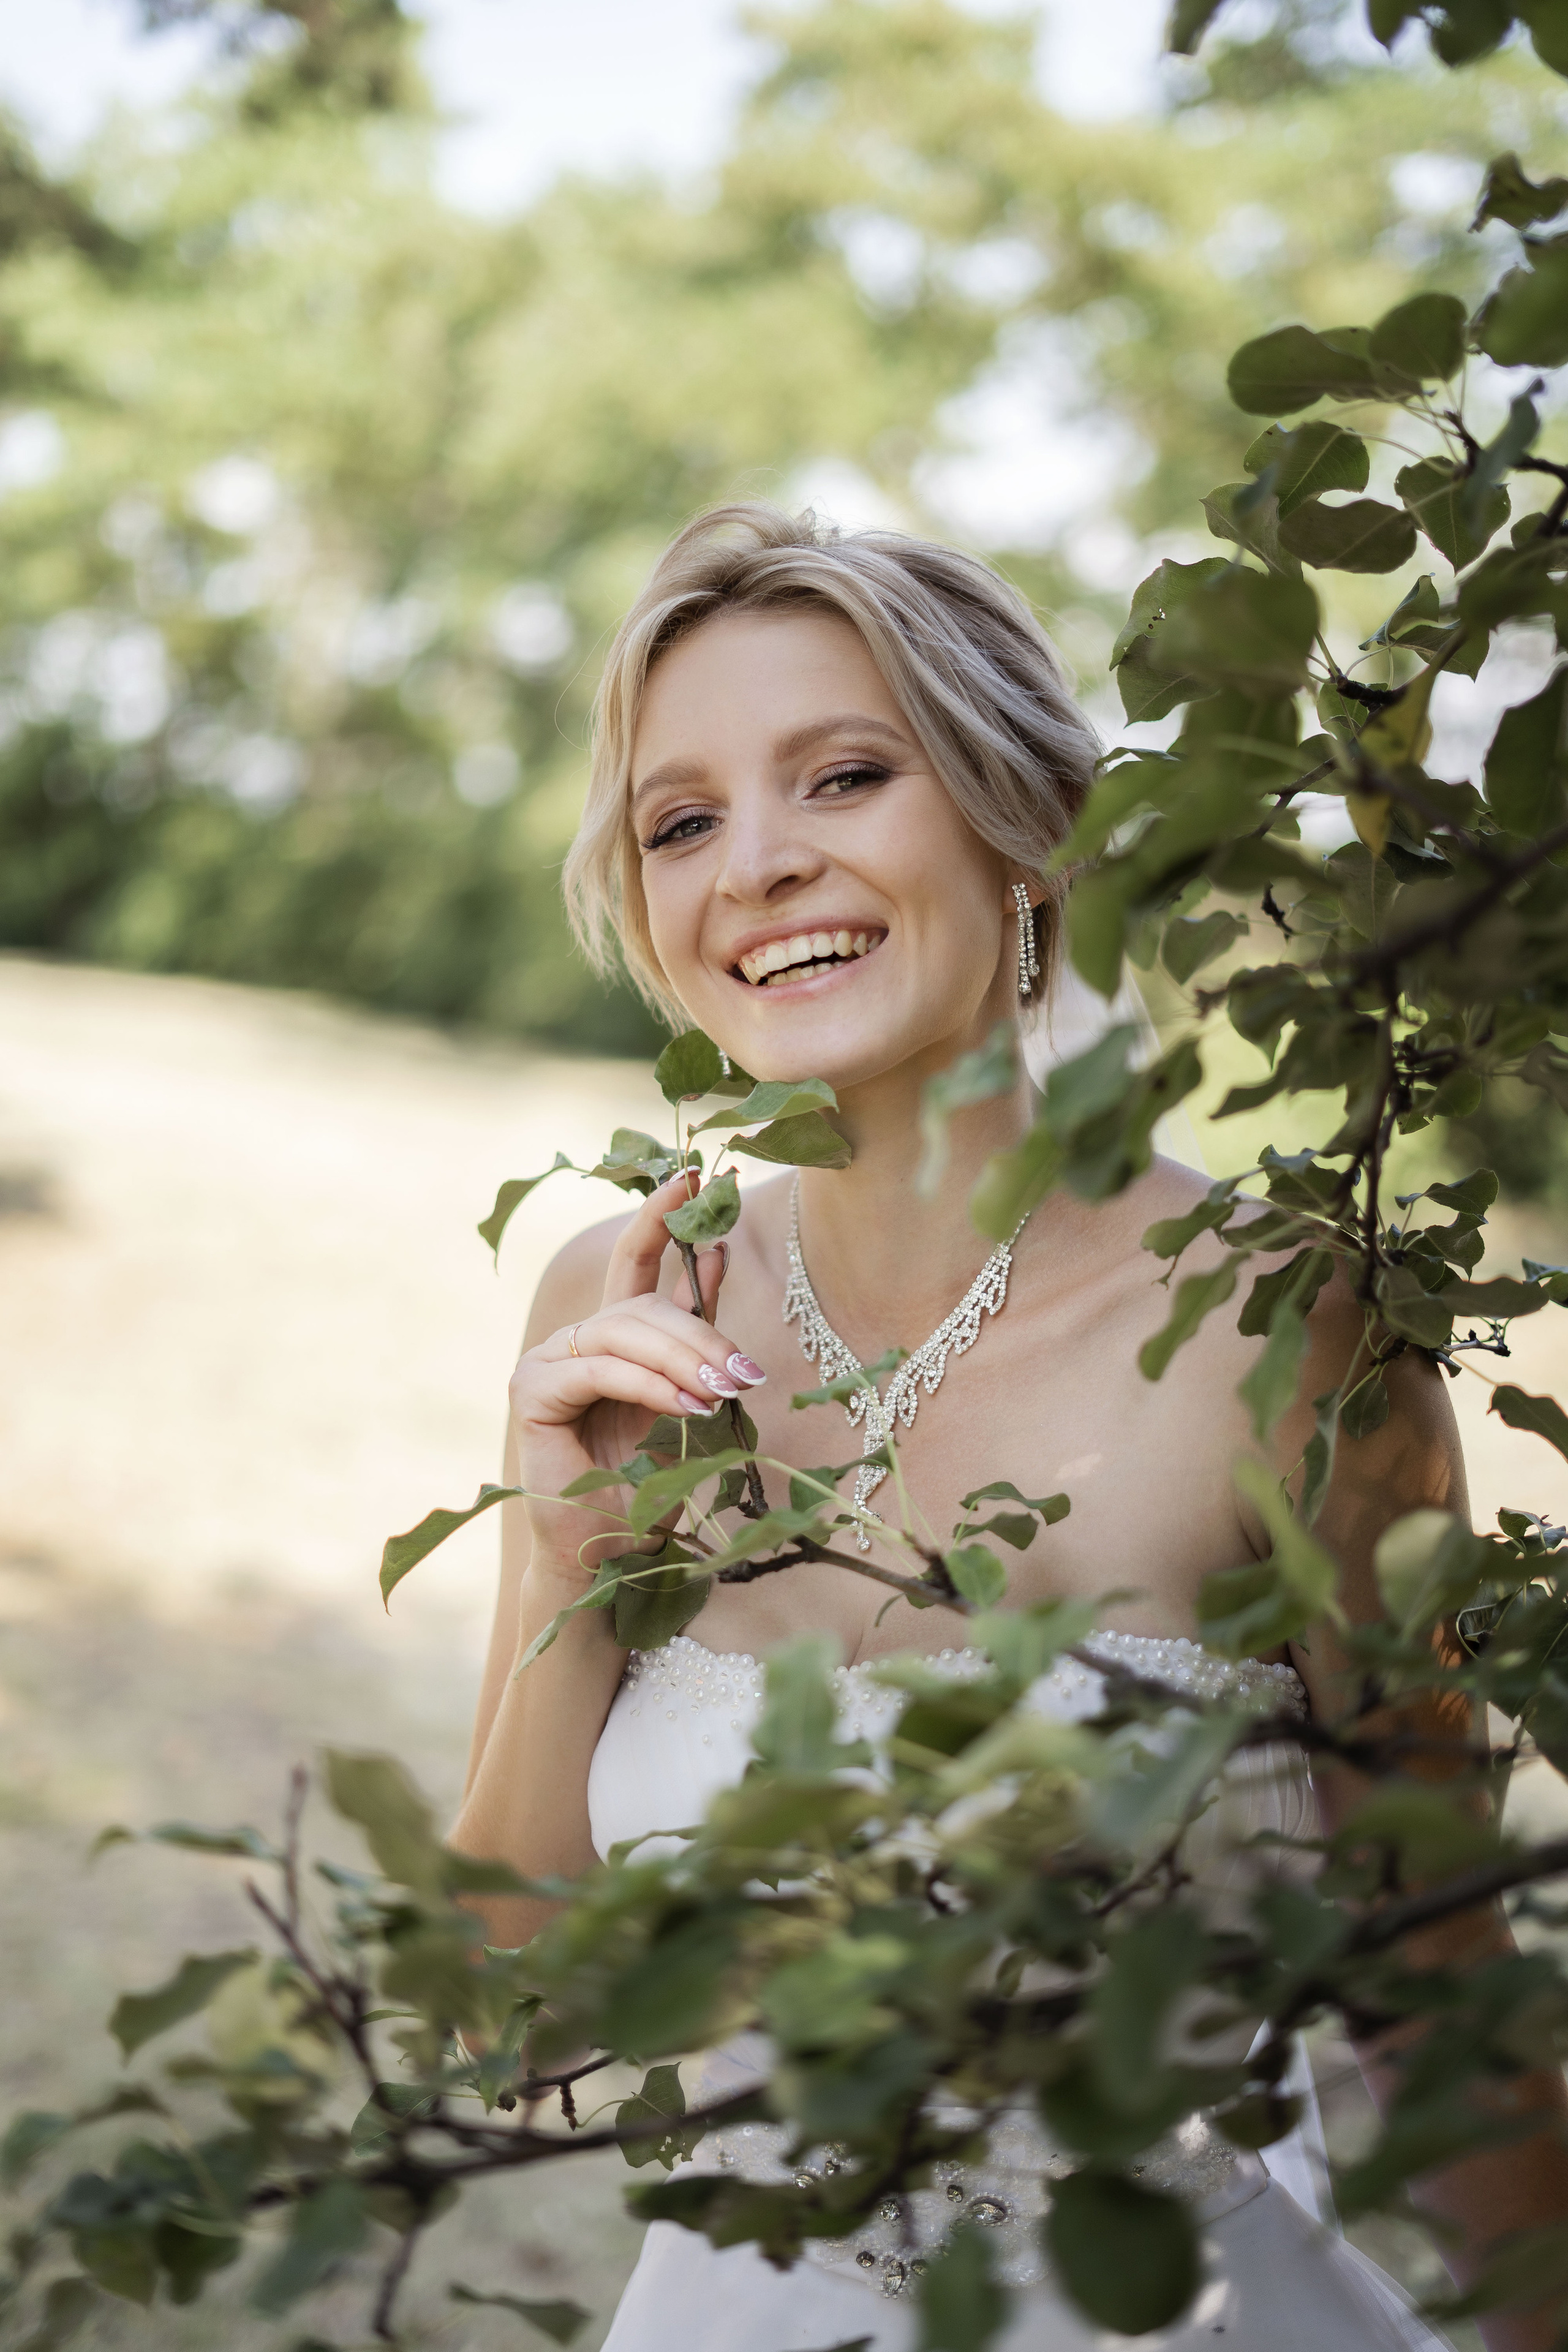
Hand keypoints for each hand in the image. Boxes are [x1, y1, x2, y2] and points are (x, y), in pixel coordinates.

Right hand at [507, 1173, 764, 1581]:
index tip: (700, 1175)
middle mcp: (575, 1340)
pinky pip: (599, 1369)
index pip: (638, 1262)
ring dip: (682, 1361)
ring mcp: (547, 1361)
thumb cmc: (648, 1485)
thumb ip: (697, 1332)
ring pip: (624, 1332)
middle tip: (745, 1373)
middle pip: (642, 1305)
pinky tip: (684, 1408)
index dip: (663, 1216)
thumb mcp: (690, 1397)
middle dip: (700, 1332)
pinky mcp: (533, 1392)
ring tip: (722, 1394)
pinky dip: (647, 1385)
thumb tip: (714, 1249)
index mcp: (612, 1338)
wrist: (610, 1555)